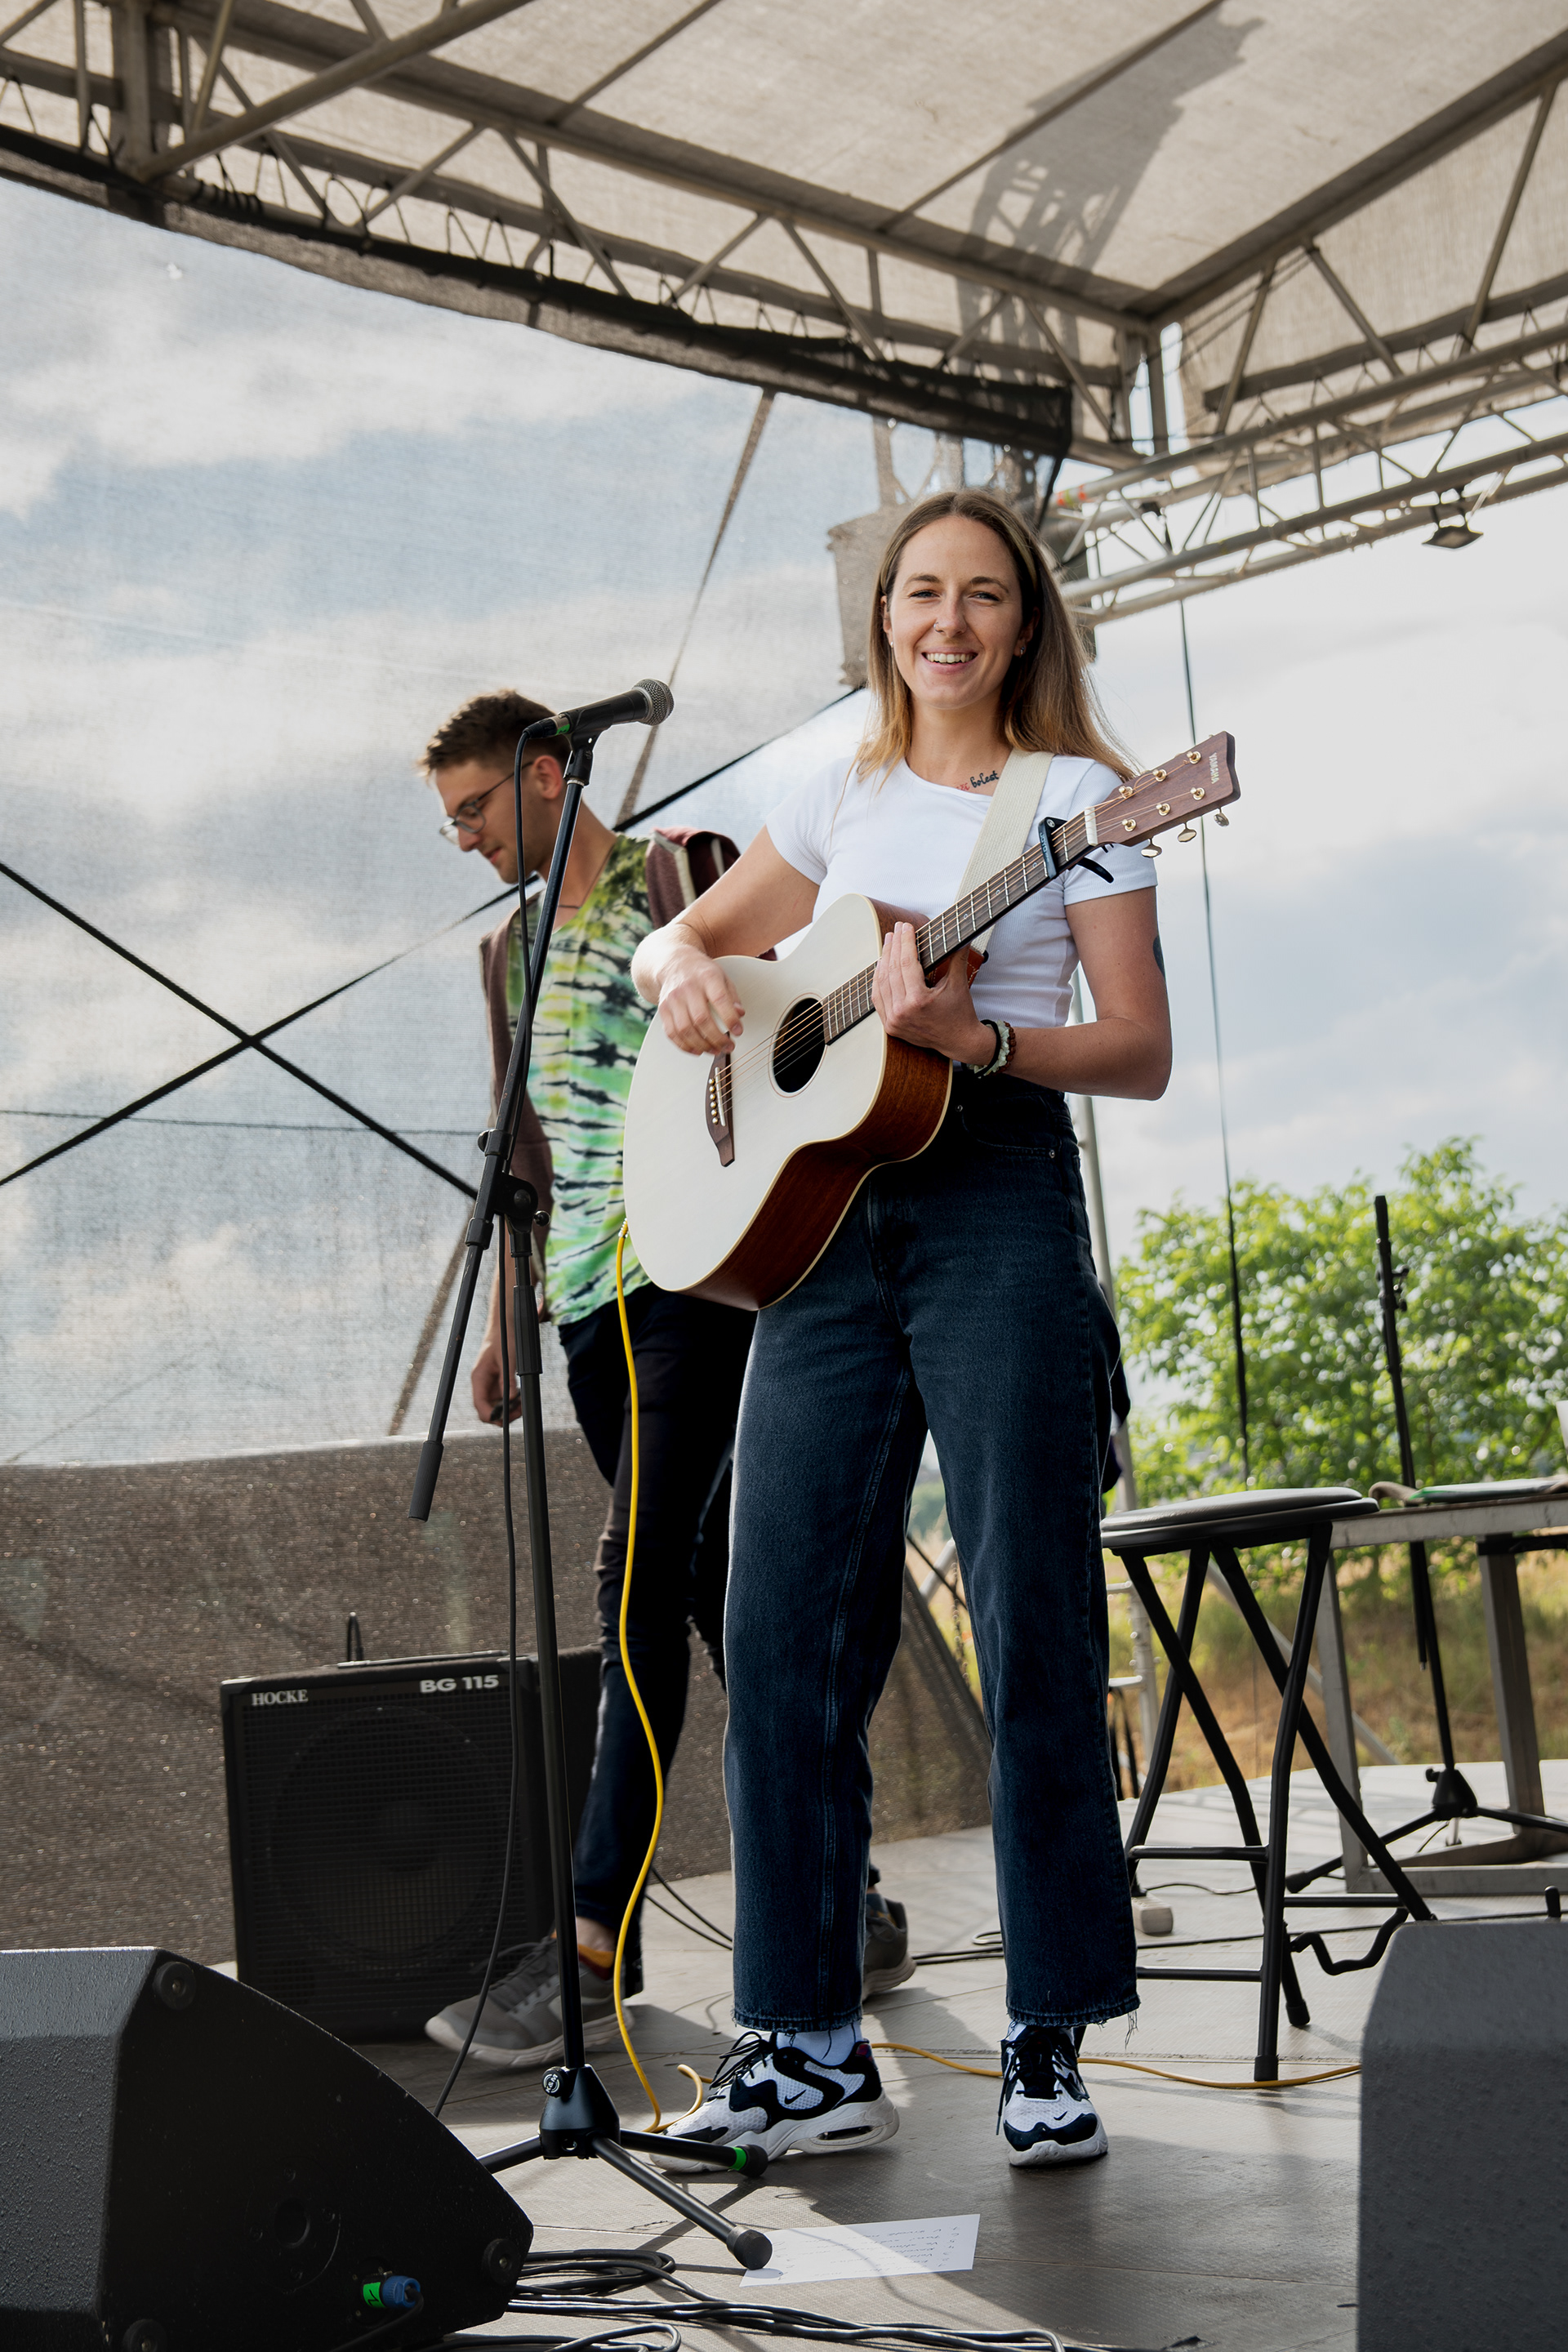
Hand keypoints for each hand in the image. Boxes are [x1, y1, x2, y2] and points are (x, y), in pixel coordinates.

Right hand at [472, 1337, 520, 1424]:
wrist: (504, 1327)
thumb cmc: (502, 1339)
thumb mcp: (507, 1359)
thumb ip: (508, 1379)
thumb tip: (511, 1398)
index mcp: (479, 1378)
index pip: (480, 1404)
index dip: (491, 1415)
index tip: (505, 1417)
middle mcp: (483, 1385)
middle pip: (488, 1410)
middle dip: (502, 1415)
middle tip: (518, 1410)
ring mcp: (490, 1386)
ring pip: (496, 1407)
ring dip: (509, 1410)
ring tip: (521, 1404)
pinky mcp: (498, 1384)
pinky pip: (503, 1400)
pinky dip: (512, 1403)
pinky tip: (520, 1398)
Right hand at [657, 951, 744, 1056]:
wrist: (674, 964)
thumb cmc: (701, 973)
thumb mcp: (722, 977)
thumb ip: (732, 996)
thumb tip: (740, 1014)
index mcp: (707, 977)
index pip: (719, 999)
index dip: (730, 1018)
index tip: (738, 1031)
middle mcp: (688, 988)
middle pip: (701, 1019)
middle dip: (717, 1038)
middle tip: (728, 1046)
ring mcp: (673, 999)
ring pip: (685, 1029)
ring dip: (702, 1045)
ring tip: (715, 1051)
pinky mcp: (663, 1009)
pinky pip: (672, 1033)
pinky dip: (685, 1046)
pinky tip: (697, 1050)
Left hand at [871, 924, 990, 1062]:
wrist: (959, 1042)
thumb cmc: (960, 1012)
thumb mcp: (959, 984)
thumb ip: (957, 957)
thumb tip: (963, 935)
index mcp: (919, 1001)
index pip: (907, 962)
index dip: (905, 941)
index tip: (906, 926)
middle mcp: (902, 1012)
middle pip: (892, 971)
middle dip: (893, 947)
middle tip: (896, 930)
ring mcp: (893, 1021)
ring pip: (881, 983)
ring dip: (883, 961)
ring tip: (888, 943)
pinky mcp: (890, 1026)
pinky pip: (878, 998)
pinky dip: (878, 981)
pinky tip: (881, 965)